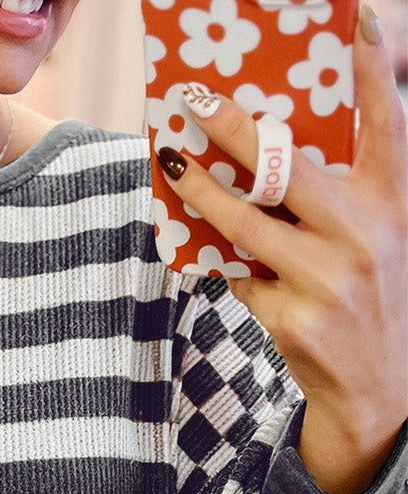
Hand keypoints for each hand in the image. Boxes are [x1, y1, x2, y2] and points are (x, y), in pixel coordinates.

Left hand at [160, 4, 407, 493]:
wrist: (378, 394)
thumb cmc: (368, 301)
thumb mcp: (375, 240)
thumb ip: (340, 198)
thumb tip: (269, 151)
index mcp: (392, 206)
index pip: (387, 125)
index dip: (374, 70)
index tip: (358, 17)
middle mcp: (363, 237)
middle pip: (288, 168)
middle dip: (235, 130)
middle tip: (196, 102)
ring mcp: (327, 281)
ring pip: (246, 224)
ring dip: (201, 193)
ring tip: (171, 166)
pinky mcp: (293, 321)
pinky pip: (238, 278)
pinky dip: (217, 263)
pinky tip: (194, 246)